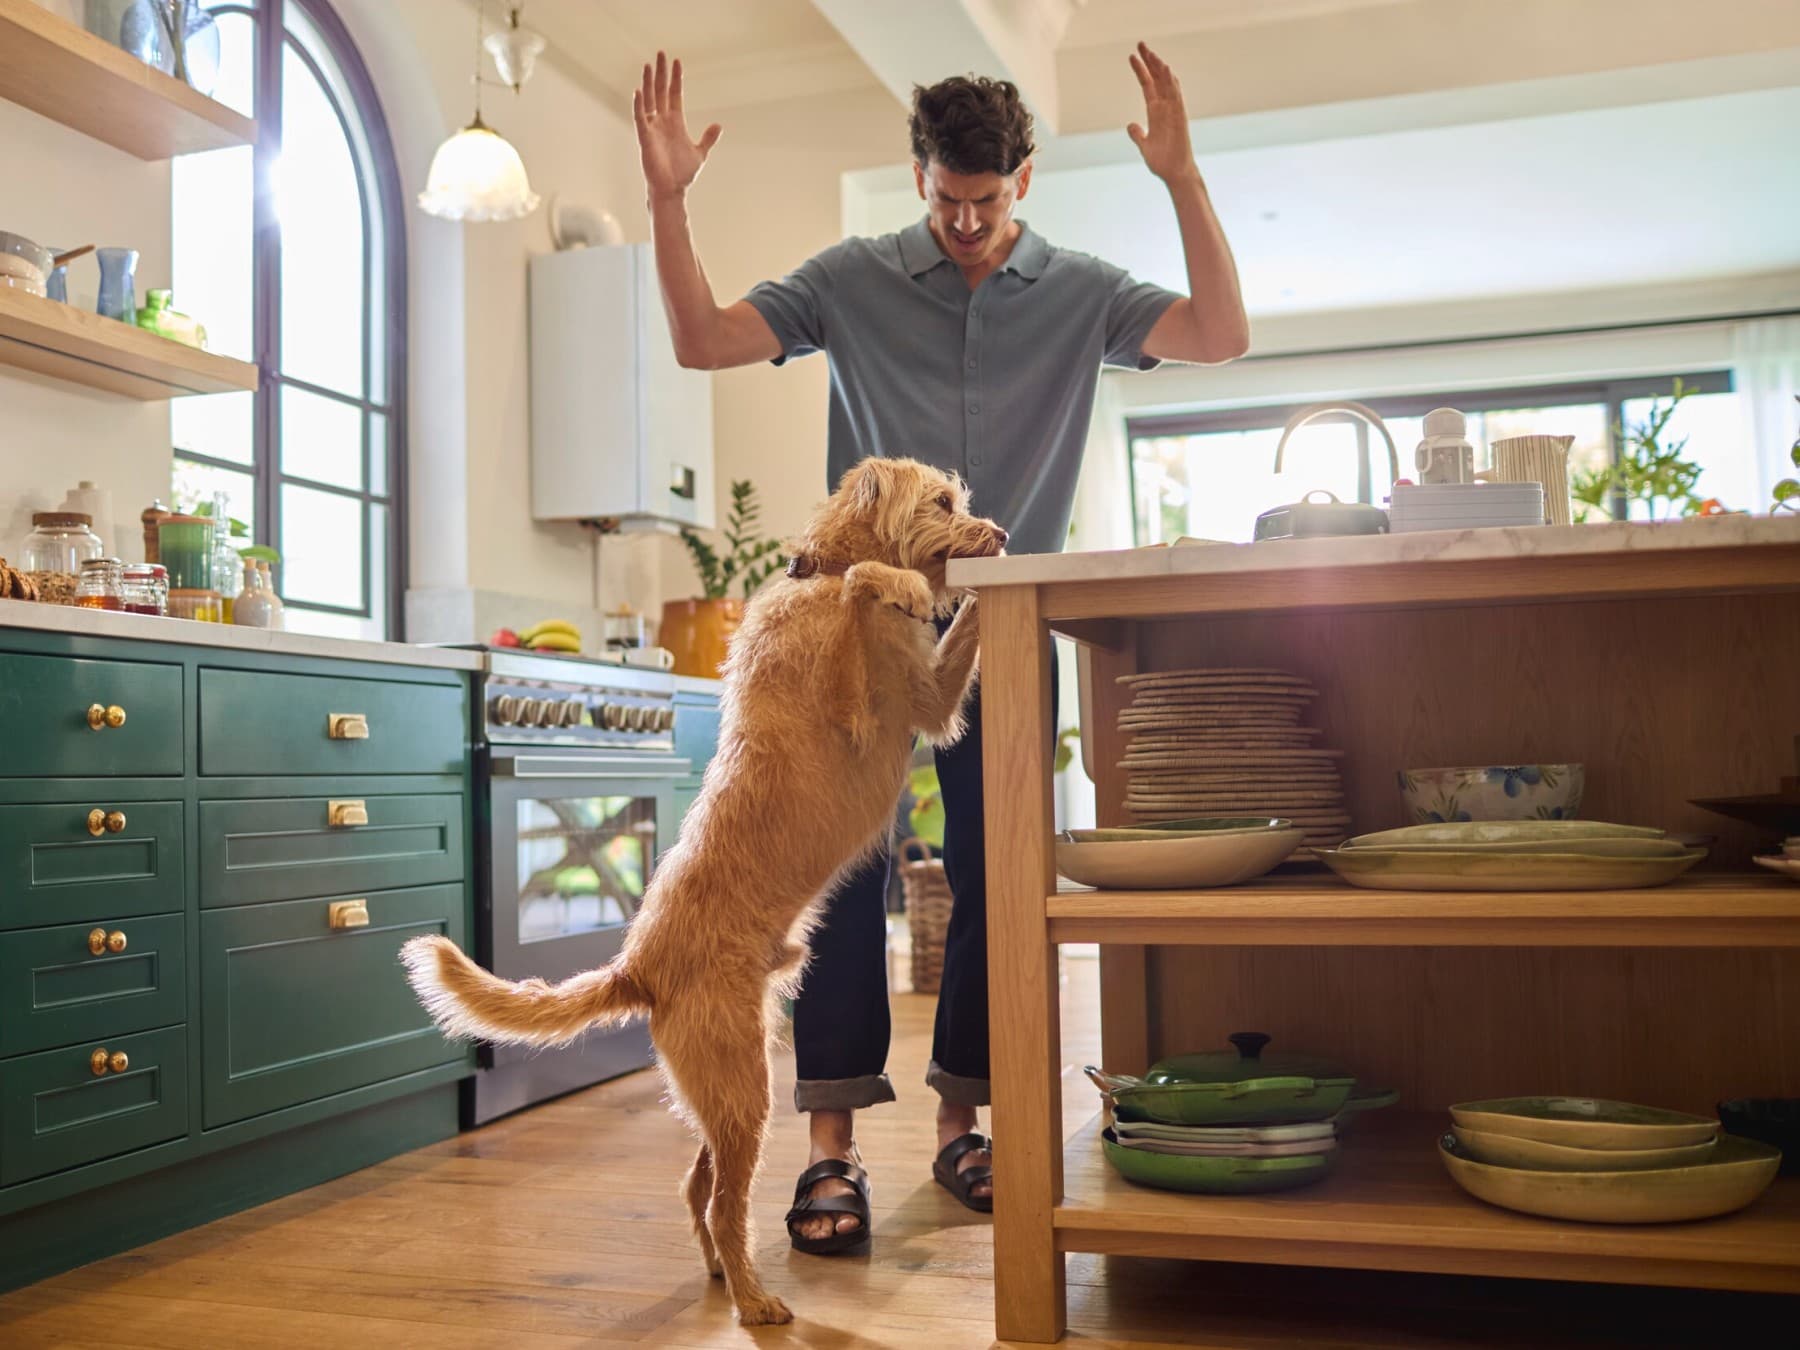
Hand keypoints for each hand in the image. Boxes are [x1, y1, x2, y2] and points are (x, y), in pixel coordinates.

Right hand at [633, 51, 721, 200]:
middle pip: (660, 91)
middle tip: (661, 54)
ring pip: (649, 100)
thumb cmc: (682, 174)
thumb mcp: (700, 153)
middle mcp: (662, 122)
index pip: (674, 94)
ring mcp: (653, 128)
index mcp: (675, 123)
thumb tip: (718, 125)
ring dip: (648, 83)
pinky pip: (640, 118)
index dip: (675, 78)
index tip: (677, 62)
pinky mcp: (645, 138)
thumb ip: (707, 138)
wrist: (672, 190)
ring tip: (649, 65)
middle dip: (661, 73)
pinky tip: (638, 92)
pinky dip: (639, 105)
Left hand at [1126, 42, 1197, 185]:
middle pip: (1157, 79)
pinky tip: (1166, 69)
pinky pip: (1176, 97)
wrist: (1175, 174)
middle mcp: (1165, 109)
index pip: (1148, 86)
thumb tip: (1131, 124)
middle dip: (1149, 62)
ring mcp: (1173, 112)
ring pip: (1167, 84)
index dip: (1141, 71)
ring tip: (1151, 52)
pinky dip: (1171, 83)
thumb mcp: (1144, 146)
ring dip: (1159, 68)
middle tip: (1141, 44)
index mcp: (1155, 113)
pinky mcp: (1180, 119)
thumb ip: (1137, 134)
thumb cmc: (1162, 161)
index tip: (1132, 57)